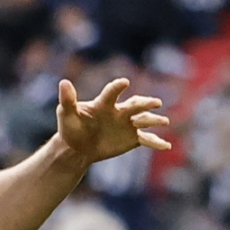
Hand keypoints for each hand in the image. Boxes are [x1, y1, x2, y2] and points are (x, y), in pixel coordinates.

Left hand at [54, 76, 170, 163]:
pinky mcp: (133, 138)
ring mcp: (128, 124)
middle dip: (145, 104)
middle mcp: (120, 111)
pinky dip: (156, 142)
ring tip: (164, 122)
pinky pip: (147, 139)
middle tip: (155, 103)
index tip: (124, 82)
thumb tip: (64, 82)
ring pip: (145, 120)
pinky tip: (166, 146)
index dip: (117, 88)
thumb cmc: (71, 128)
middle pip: (135, 105)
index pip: (112, 93)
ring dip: (155, 120)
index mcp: (105, 104)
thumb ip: (67, 100)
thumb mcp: (67, 114)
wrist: (77, 147)